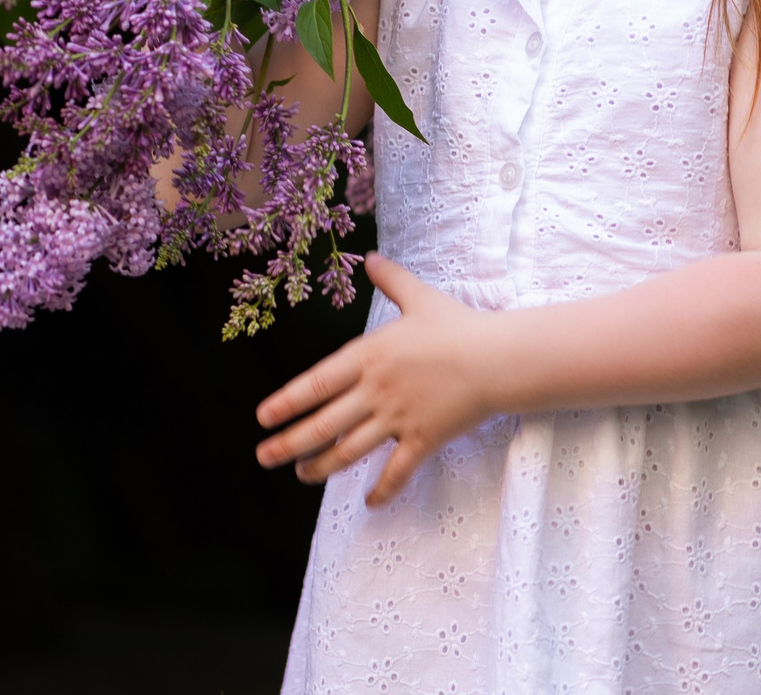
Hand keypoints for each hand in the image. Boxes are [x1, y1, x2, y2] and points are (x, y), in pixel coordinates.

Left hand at [254, 254, 492, 505]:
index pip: (316, 383)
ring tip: (301, 475)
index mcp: (368, 356)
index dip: (287, 402)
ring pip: (350, 450)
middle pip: (324, 423)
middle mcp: (376, 390)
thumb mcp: (418, 297)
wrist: (498, 358)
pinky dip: (382, 490)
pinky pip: (397, 471)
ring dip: (322, 466)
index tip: (262, 417)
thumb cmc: (457, 326)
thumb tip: (370, 257)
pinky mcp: (424, 439)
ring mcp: (399, 418)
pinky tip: (369, 503)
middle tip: (264, 456)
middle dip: (290, 443)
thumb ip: (390, 279)